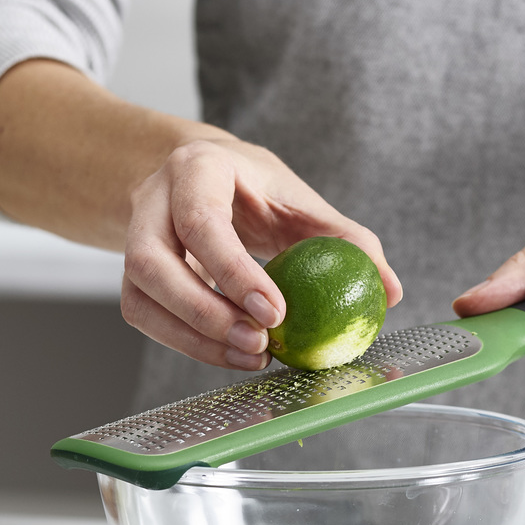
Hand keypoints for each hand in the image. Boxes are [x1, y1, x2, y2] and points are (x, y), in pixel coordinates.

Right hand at [124, 135, 402, 370]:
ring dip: (193, 336)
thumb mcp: (302, 201)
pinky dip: (185, 343)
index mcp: (197, 168)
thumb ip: (347, 239)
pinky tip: (229, 354)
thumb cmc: (258, 190)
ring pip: (141, 295)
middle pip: (153, 262)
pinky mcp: (133, 275)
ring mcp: (134, 236)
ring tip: (252, 356)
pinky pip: (144, 316)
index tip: (276, 313)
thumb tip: (391, 290)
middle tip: (259, 343)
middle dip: (205, 311)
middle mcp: (153, 199)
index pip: (202, 222)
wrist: (205, 179)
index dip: (235, 272)